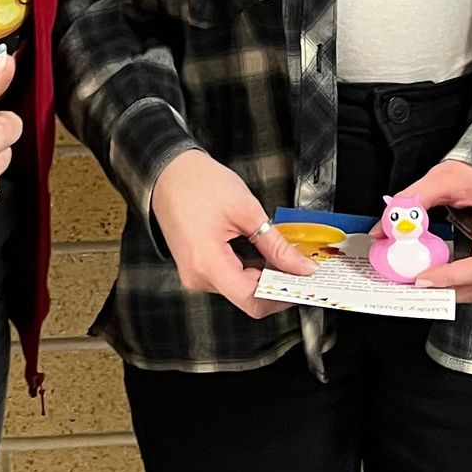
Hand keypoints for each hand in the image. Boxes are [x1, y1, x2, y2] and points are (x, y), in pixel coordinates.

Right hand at [149, 150, 311, 318]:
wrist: (168, 173)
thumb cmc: (198, 184)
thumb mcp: (247, 210)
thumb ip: (276, 245)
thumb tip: (301, 267)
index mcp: (207, 263)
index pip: (252, 299)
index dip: (283, 295)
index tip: (304, 283)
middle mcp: (197, 276)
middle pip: (247, 297)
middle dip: (277, 285)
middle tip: (301, 268)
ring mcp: (195, 274)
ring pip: (239, 290)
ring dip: (264, 277)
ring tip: (283, 256)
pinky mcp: (196, 268)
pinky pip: (228, 279)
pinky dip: (249, 270)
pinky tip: (263, 254)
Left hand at [399, 159, 471, 302]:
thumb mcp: (444, 177)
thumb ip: (413, 199)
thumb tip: (383, 229)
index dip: (453, 276)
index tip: (424, 277)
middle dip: (449, 288)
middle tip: (417, 284)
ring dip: (454, 289)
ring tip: (426, 282)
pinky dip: (462, 282)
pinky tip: (442, 277)